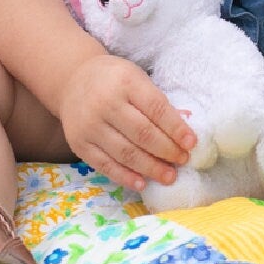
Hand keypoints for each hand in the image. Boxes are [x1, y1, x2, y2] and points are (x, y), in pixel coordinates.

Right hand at [57, 54, 193, 192]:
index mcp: (126, 82)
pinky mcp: (79, 143)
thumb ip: (159, 102)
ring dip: (150, 168)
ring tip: (169, 176)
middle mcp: (105, 103)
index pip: (156, 108)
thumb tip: (187, 124)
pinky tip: (142, 183)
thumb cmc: (114, 81)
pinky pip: (105, 165)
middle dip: (167, 150)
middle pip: (142, 133)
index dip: (176, 128)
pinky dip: (125, 177)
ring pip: (125, 153)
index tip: (192, 143)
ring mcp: (89, 125)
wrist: (72, 81)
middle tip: (183, 160)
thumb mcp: (138, 79)